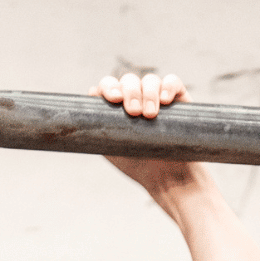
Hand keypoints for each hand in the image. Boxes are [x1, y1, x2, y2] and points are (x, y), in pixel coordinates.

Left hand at [91, 70, 204, 207]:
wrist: (169, 180)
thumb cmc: (139, 167)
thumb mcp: (112, 150)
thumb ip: (97, 132)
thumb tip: (80, 119)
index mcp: (118, 107)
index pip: (109, 87)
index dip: (108, 88)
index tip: (113, 100)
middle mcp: (136, 98)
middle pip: (128, 81)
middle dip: (130, 92)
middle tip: (134, 113)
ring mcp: (157, 97)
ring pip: (150, 80)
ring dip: (148, 93)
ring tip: (151, 115)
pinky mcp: (179, 99)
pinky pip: (173, 82)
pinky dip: (168, 86)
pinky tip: (165, 100)